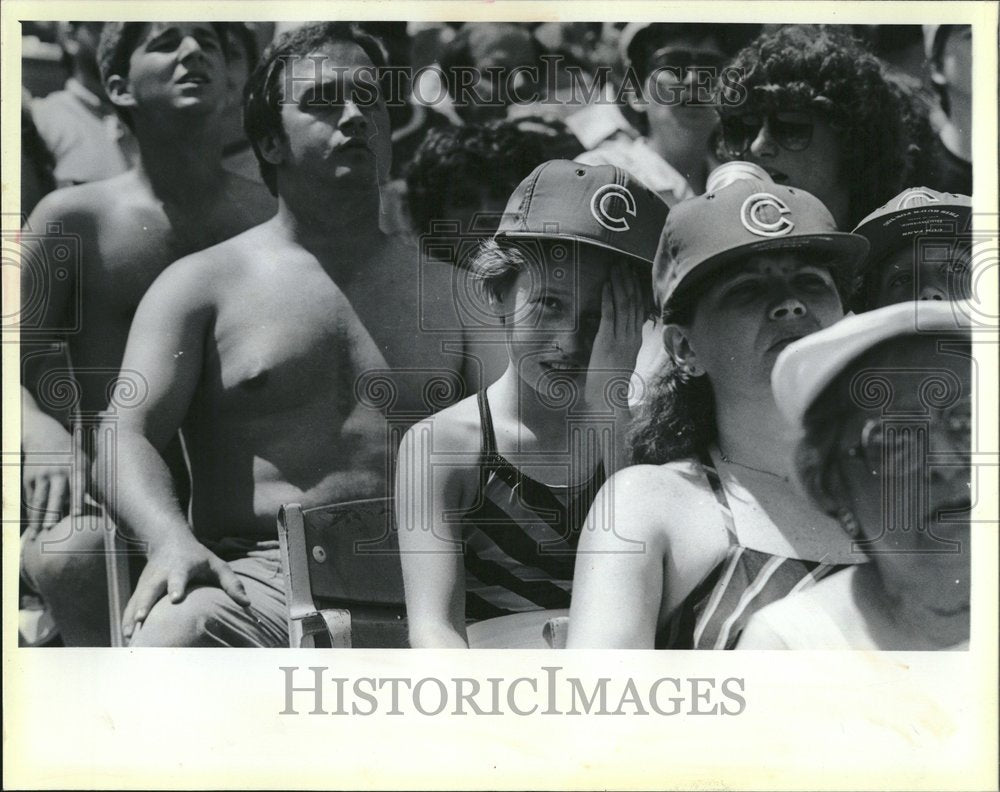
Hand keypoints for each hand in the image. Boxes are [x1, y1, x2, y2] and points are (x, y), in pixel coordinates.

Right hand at [22, 413, 83, 538]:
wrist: (45, 436)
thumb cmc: (73, 455)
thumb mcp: (85, 462)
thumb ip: (92, 482)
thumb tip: (107, 504)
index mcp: (76, 467)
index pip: (76, 486)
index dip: (76, 500)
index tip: (75, 515)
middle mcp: (57, 471)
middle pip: (54, 495)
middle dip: (52, 512)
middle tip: (50, 529)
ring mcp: (41, 474)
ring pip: (39, 500)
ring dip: (37, 518)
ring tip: (37, 535)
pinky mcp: (28, 477)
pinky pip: (31, 498)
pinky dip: (32, 513)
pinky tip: (32, 527)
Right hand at [122, 533, 250, 639]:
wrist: (169, 541)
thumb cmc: (199, 558)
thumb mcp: (218, 565)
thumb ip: (232, 583)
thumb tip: (247, 604)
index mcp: (182, 567)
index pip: (179, 577)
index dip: (176, 586)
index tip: (175, 598)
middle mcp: (161, 574)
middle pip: (151, 589)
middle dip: (146, 603)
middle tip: (142, 618)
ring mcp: (147, 582)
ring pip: (137, 599)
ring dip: (131, 616)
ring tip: (129, 636)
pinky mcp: (139, 589)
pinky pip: (131, 605)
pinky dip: (126, 620)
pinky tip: (125, 638)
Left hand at [585, 263, 644, 413]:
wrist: (607, 400)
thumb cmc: (609, 382)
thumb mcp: (618, 359)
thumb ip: (619, 342)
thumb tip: (613, 327)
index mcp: (635, 340)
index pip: (639, 309)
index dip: (636, 290)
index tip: (633, 274)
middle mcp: (631, 337)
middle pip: (633, 303)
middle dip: (628, 281)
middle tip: (623, 264)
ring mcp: (620, 339)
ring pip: (624, 305)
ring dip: (618, 285)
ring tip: (615, 269)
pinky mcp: (607, 342)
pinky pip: (610, 315)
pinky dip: (608, 298)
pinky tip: (605, 286)